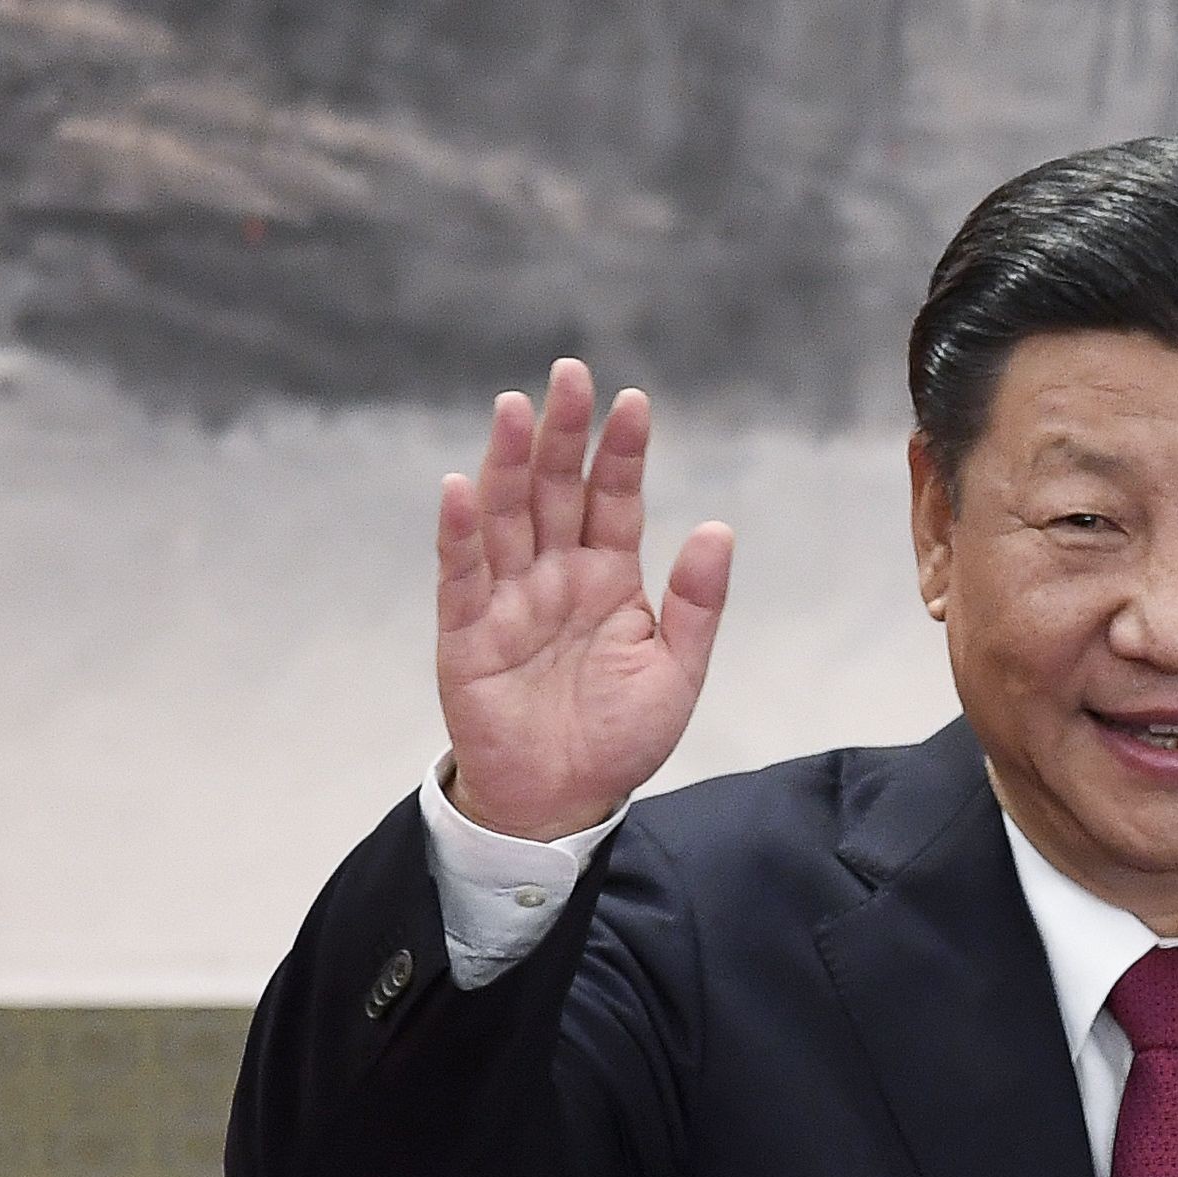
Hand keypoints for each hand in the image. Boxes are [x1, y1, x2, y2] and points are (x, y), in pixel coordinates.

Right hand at [434, 358, 733, 840]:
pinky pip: (460, 576)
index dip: (621, 452)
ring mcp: (508, 599)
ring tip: (515, 408)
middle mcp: (555, 575)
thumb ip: (695, 602)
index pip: (613, 500)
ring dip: (507, 463)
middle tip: (570, 374)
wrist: (564, 801)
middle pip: (555, 490)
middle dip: (563, 434)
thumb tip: (718, 529)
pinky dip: (460, 534)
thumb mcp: (677, 671)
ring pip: (505, 517)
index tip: (635, 401)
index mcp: (608, 578)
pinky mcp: (466, 634)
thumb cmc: (620, 738)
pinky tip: (462, 487)